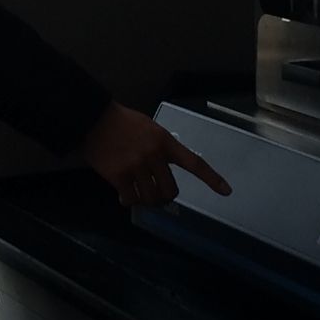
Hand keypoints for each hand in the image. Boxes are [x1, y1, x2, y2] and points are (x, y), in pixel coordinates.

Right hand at [80, 100, 231, 206]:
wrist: (93, 118)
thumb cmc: (121, 122)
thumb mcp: (148, 128)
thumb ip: (159, 148)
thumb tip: (161, 173)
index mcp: (164, 141)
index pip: (194, 163)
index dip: (211, 178)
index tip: (226, 191)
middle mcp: (154, 155)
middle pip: (170, 190)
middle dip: (164, 196)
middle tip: (157, 194)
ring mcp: (137, 166)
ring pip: (151, 197)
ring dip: (147, 200)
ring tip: (139, 194)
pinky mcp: (120, 175)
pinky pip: (131, 198)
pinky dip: (129, 200)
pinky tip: (124, 196)